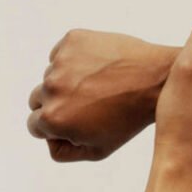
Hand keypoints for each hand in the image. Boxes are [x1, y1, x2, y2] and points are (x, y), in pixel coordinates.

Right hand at [27, 29, 172, 161]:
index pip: (34, 125)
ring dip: (68, 81)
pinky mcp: (71, 40)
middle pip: (37, 99)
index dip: (54, 127)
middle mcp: (50, 88)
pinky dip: (76, 61)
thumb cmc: (129, 118)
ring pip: (51, 75)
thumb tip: (47, 138)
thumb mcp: (99, 149)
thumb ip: (63, 151)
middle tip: (88, 104)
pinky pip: (62, 54)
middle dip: (57, 104)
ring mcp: (60, 61)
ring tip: (99, 86)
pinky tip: (99, 69)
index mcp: (53, 118)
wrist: (156, 80)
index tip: (74, 122)